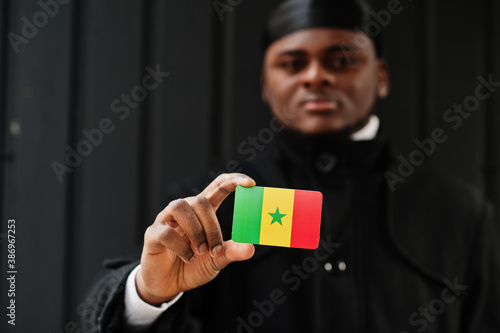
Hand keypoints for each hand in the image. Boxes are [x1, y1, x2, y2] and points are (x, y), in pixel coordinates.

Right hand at [136, 173, 255, 304]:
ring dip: (195, 231)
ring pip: (181, 207)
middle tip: (216, 249)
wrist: (168, 285)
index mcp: (203, 212)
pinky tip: (187, 258)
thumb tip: (250, 248)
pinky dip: (181, 247)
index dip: (233, 181)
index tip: (251, 183)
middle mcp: (185, 210)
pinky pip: (166, 232)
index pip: (218, 186)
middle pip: (200, 200)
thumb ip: (231, 252)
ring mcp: (166, 220)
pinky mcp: (153, 234)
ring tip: (200, 252)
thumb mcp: (217, 261)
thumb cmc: (193, 267)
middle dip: (212, 225)